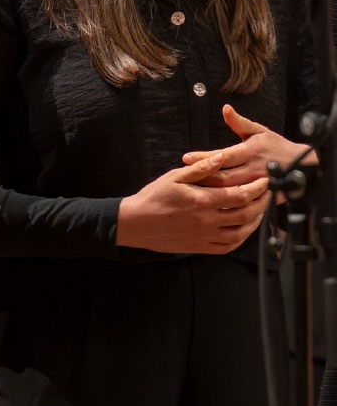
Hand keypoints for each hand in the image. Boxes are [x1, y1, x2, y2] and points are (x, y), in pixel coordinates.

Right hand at [116, 151, 269, 253]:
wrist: (137, 223)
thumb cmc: (154, 197)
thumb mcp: (175, 176)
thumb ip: (200, 168)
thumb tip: (220, 158)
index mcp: (202, 200)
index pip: (239, 195)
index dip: (256, 189)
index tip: (265, 181)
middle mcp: (208, 221)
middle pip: (245, 214)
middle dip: (261, 203)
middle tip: (269, 194)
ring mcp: (206, 236)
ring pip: (241, 233)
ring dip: (255, 222)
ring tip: (260, 211)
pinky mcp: (201, 247)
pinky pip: (228, 246)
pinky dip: (241, 239)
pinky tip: (244, 231)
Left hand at [182, 104, 315, 192]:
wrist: (304, 167)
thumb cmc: (277, 146)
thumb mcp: (259, 131)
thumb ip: (239, 122)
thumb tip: (225, 108)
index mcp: (250, 152)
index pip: (223, 156)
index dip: (204, 157)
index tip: (186, 158)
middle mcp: (253, 169)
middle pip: (223, 177)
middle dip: (203, 177)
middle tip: (183, 177)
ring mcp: (258, 186)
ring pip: (231, 191)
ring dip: (211, 191)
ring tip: (192, 190)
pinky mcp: (263, 198)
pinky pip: (242, 203)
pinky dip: (227, 203)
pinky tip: (212, 203)